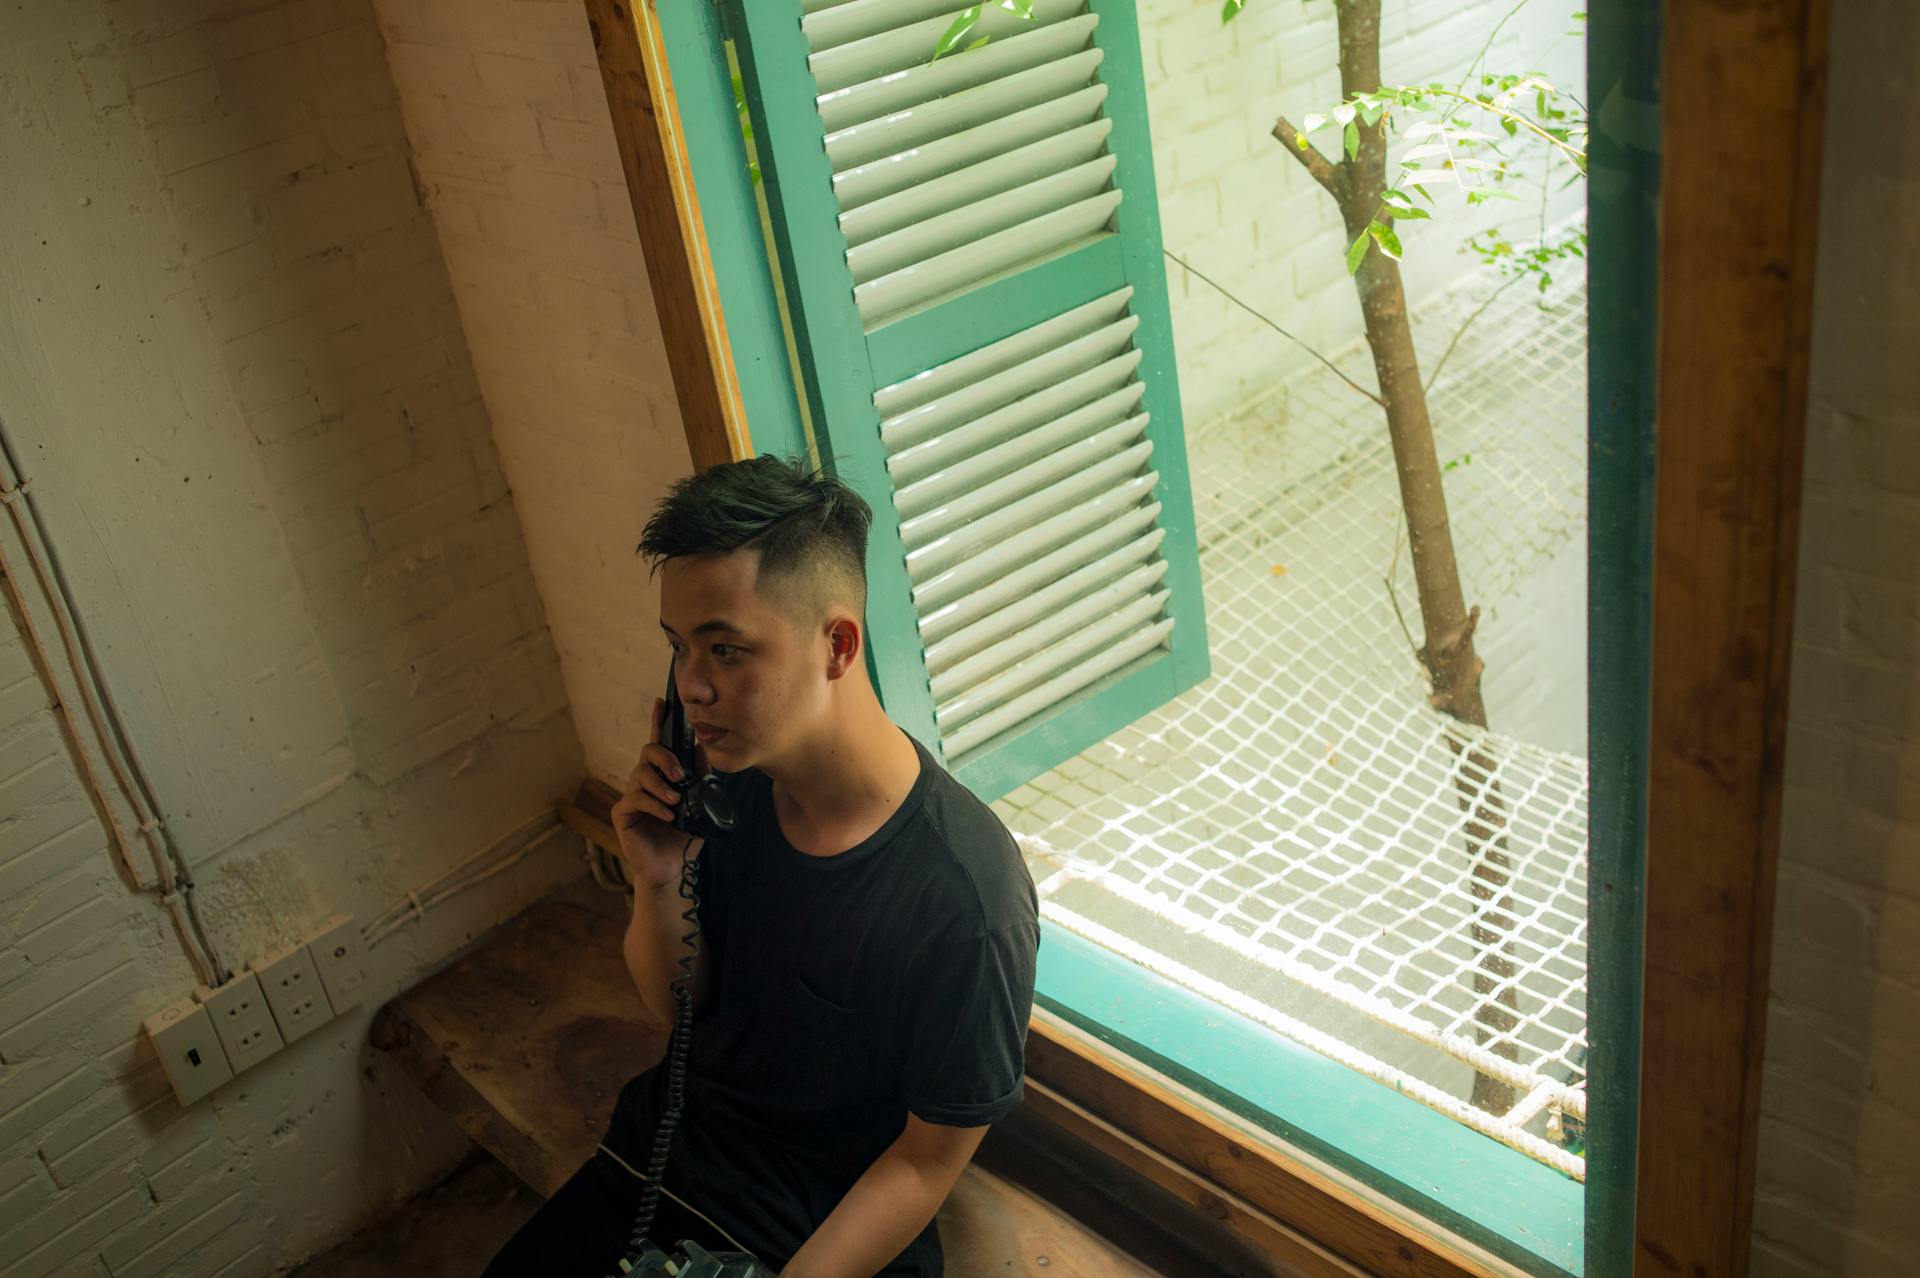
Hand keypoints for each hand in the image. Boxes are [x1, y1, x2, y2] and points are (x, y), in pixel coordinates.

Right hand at [610, 696, 709, 891]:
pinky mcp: (622, 813)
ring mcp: (631, 795)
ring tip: (675, 800)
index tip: (662, 702)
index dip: (659, 721)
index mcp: (662, 774)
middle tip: (680, 774)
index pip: (659, 743)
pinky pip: (635, 799)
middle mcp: (644, 780)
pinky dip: (653, 804)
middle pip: (648, 752)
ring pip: (640, 774)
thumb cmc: (684, 835)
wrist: (672, 867)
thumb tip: (704, 750)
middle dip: (665, 757)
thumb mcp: (699, 804)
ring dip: (660, 785)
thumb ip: (701, 779)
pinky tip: (667, 814)